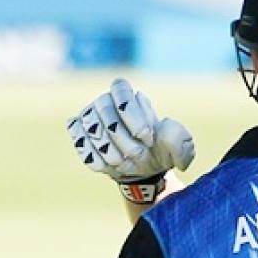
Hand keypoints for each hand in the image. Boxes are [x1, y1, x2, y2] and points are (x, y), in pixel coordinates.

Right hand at [67, 78, 195, 202]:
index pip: (120, 88)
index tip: (146, 135)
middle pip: (104, 109)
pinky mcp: (78, 133)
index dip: (132, 113)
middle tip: (138, 154)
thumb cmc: (159, 152)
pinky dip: (97, 159)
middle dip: (123, 138)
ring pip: (92, 129)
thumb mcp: (179, 148)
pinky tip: (110, 165)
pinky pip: (81, 144)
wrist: (141, 169)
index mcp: (130, 96)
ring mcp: (88, 116)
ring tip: (126, 162)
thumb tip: (163, 128)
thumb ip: (178, 139)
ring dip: (110, 151)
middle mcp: (105, 101)